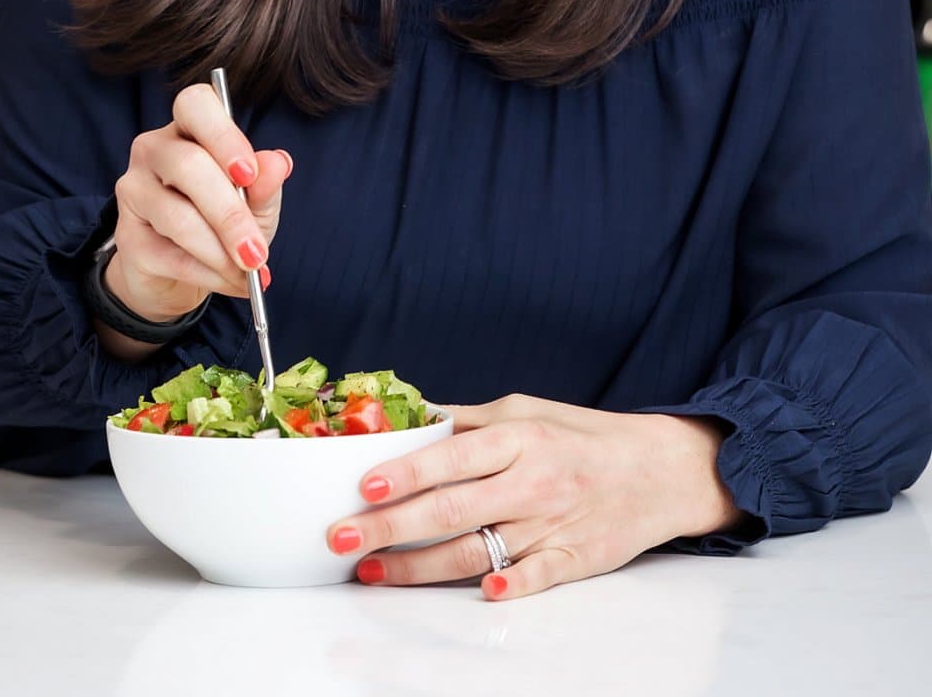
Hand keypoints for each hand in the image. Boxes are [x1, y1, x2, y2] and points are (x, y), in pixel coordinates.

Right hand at [107, 81, 291, 322]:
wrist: (181, 273)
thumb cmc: (221, 222)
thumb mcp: (255, 203)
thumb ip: (265, 184)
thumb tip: (278, 163)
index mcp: (188, 128)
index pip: (195, 105)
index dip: (223, 135)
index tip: (248, 173)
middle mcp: (153, 149)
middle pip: (188, 166)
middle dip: (230, 214)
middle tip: (257, 250)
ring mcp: (134, 190)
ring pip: (178, 216)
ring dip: (220, 252)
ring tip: (250, 272)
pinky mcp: (127, 235)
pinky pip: (171, 255)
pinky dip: (209, 274)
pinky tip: (233, 283)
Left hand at [326, 394, 745, 600]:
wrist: (661, 469)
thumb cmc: (583, 436)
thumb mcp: (527, 410)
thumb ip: (469, 420)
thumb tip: (412, 414)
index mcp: (519, 438)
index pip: (452, 455)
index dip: (406, 471)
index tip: (363, 484)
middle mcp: (532, 482)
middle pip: (451, 510)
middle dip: (391, 527)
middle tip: (342, 538)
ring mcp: (553, 525)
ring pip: (476, 552)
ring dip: (419, 567)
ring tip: (373, 572)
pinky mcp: (575, 561)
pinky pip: (538, 577)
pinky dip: (512, 584)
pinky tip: (482, 592)